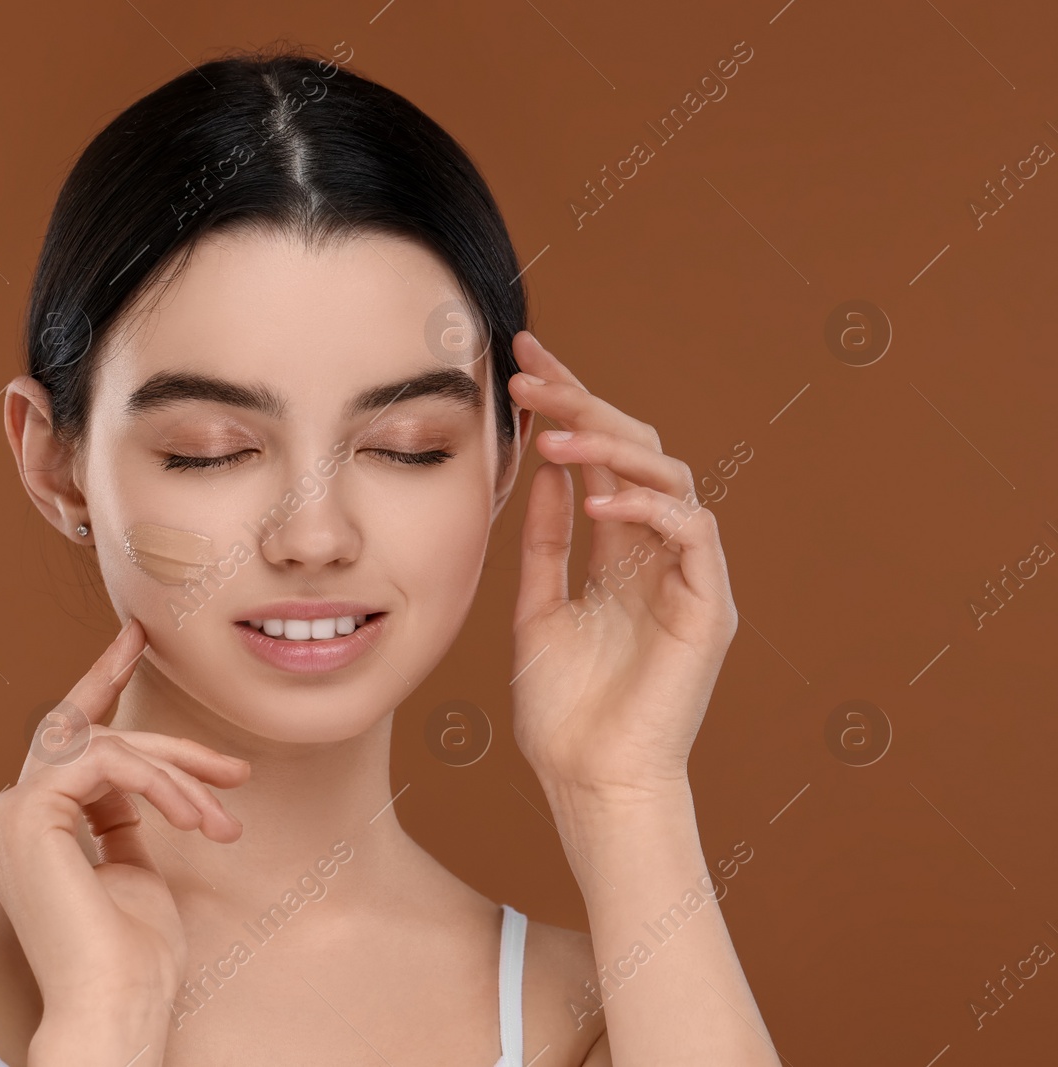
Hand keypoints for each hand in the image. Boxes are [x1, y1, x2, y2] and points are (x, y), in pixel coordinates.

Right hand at [0, 618, 249, 1035]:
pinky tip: (193, 818)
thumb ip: (127, 825)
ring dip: (176, 776)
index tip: (134, 639)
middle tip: (234, 771)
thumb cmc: (133, 960)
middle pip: (95, 739)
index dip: (100, 680)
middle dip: (170, 747)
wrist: (116, 1004)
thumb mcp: (136, 875)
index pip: (65, 740)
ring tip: (220, 823)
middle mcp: (9, 816)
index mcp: (30, 829)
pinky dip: (159, 783)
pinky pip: (105, 762)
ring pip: (106, 747)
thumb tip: (147, 791)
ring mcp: (11, 812)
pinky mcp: (28, 812)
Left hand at [505, 331, 738, 799]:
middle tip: (527, 374)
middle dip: (582, 401)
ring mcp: (689, 576)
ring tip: (551, 432)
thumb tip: (542, 471)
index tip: (521, 356)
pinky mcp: (710, 607)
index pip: (597, 455)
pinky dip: (646, 509)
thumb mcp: (537, 609)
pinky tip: (593, 503)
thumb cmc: (564, 712)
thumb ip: (543, 543)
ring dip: (608, 445)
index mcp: (619, 550)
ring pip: (668, 477)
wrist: (591, 784)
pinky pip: (693, 533)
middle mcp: (659, 552)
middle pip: (634, 448)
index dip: (567, 400)